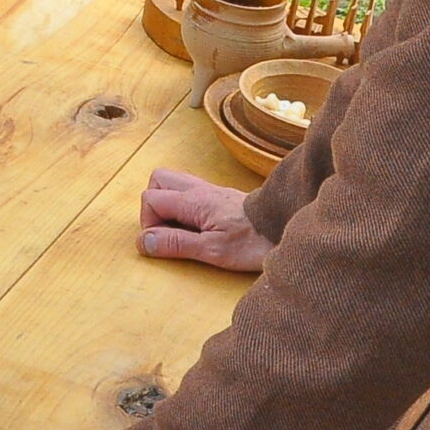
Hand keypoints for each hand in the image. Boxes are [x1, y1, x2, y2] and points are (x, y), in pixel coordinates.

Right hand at [138, 169, 269, 270]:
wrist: (286, 227)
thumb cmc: (253, 241)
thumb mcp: (211, 249)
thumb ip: (176, 243)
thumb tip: (144, 241)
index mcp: (193, 201)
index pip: (151, 199)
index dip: (149, 223)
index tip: (164, 244)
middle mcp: (199, 189)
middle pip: (158, 180)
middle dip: (153, 206)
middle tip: (166, 232)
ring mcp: (210, 190)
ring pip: (174, 182)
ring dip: (168, 203)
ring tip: (179, 229)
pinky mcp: (221, 196)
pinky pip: (190, 190)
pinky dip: (184, 205)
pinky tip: (196, 225)